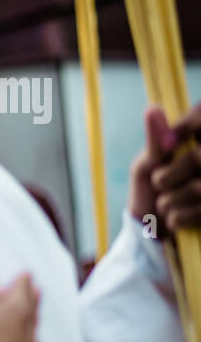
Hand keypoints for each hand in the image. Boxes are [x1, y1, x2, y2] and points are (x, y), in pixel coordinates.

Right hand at [0, 273, 40, 341]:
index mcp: (15, 312)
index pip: (21, 291)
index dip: (22, 282)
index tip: (25, 275)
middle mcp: (28, 335)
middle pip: (32, 314)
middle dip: (32, 301)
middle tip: (36, 292)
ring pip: (32, 338)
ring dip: (29, 327)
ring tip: (28, 322)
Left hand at [136, 103, 200, 235]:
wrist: (152, 232)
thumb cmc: (149, 191)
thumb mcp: (147, 164)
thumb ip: (155, 141)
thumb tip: (152, 109)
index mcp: (199, 143)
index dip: (187, 128)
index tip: (165, 147)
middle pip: (197, 158)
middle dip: (168, 177)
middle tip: (158, 184)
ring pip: (198, 188)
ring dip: (169, 201)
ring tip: (165, 203)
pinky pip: (199, 212)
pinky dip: (177, 218)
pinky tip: (175, 219)